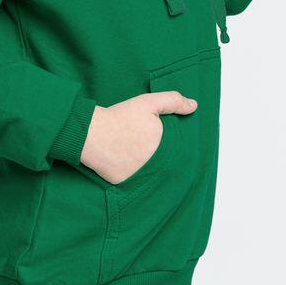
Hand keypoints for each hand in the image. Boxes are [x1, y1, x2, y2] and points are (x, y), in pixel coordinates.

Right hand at [80, 92, 197, 184]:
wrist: (91, 133)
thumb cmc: (120, 117)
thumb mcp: (148, 103)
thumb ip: (173, 102)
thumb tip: (193, 106)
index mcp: (164, 148)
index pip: (173, 149)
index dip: (167, 143)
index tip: (155, 136)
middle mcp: (154, 166)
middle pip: (160, 160)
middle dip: (155, 154)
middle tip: (141, 142)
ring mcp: (138, 176)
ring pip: (146, 170)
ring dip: (143, 164)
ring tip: (133, 151)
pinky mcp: (122, 183)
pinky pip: (129, 178)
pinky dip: (128, 171)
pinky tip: (122, 160)